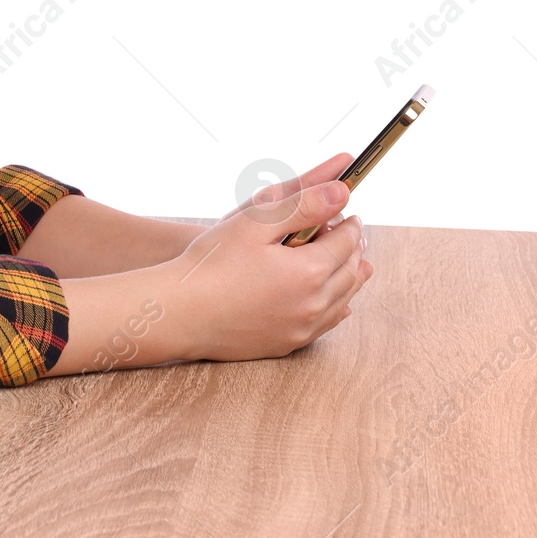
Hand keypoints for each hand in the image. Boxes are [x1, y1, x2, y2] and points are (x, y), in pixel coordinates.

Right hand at [166, 163, 371, 362]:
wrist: (181, 313)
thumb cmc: (211, 262)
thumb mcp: (256, 222)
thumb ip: (303, 205)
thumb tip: (342, 193)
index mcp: (308, 271)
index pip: (346, 243)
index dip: (351, 225)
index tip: (350, 213)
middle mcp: (312, 304)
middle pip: (350, 273)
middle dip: (355, 250)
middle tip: (354, 235)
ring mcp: (300, 329)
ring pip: (343, 301)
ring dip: (351, 279)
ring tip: (356, 264)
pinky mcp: (286, 344)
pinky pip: (325, 326)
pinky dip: (337, 308)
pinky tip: (338, 303)